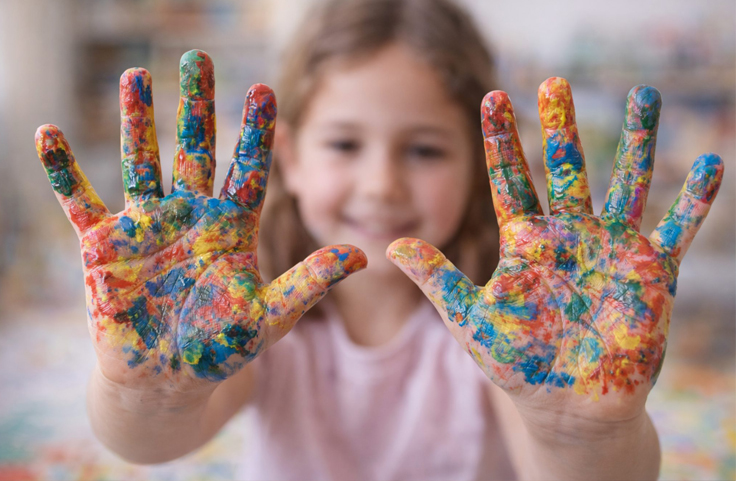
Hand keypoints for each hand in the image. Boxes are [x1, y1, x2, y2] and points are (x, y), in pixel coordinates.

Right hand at [36, 50, 365, 391]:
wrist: (167, 379)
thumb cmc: (221, 347)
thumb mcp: (271, 315)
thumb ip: (311, 282)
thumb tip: (364, 254)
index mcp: (231, 229)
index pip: (248, 171)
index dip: (257, 133)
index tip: (265, 90)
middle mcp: (190, 217)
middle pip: (195, 150)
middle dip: (196, 106)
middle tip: (199, 58)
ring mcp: (146, 227)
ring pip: (141, 163)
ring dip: (136, 122)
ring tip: (136, 76)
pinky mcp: (104, 246)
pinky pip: (79, 202)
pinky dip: (62, 172)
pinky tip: (48, 135)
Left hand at [388, 78, 722, 424]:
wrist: (567, 408)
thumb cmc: (518, 365)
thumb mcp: (471, 320)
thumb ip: (437, 280)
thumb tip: (389, 246)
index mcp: (526, 243)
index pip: (510, 180)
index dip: (502, 140)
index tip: (492, 97)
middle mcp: (569, 236)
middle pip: (566, 170)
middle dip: (560, 127)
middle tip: (553, 81)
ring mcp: (612, 250)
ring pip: (627, 184)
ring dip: (638, 142)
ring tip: (646, 94)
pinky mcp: (650, 274)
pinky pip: (678, 230)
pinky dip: (696, 201)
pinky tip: (713, 162)